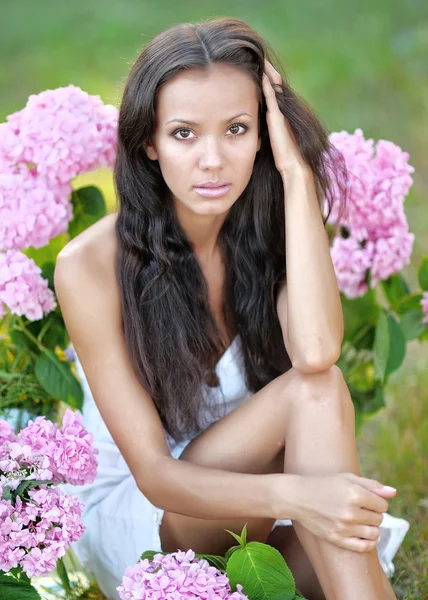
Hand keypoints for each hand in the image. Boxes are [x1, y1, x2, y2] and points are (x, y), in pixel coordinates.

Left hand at [262, 59, 308, 177]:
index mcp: (278, 114)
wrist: (293, 165)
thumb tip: (248, 132)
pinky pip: (272, 94)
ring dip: (266, 71)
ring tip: (258, 56)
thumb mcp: (270, 141)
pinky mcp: (277, 116)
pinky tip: (260, 71)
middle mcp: (280, 110)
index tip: (253, 67)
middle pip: (273, 83)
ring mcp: (280, 112)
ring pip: (273, 85)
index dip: (263, 79)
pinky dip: (266, 82)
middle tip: (255, 55)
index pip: (270, 91)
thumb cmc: (283, 158)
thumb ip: (264, 131)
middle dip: (265, 70)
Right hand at [282, 472, 396, 552]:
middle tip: (360, 508)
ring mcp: (343, 527)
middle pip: (379, 519)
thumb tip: (393, 493)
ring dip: (371, 527)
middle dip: (373, 513)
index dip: (377, 501)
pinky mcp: (337, 539)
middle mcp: (350, 512)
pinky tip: (364, 535)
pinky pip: (363, 547)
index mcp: (354, 494)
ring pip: (374, 534)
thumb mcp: (347, 478)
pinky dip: (368, 542)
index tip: (367, 499)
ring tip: (361, 521)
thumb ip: (372, 485)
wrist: (298, 497)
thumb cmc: (324, 484)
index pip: (383, 505)